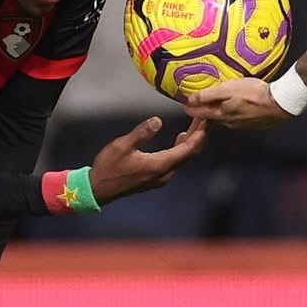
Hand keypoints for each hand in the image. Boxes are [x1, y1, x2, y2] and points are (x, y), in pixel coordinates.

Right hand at [87, 116, 206, 202]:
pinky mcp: (157, 177)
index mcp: (159, 165)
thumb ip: (141, 133)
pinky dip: (183, 148)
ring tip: (197, 124)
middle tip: (206, 118)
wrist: (99, 189)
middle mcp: (165, 173)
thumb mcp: (122, 146)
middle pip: (189, 154)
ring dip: (191, 142)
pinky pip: (177, 161)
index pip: (187, 150)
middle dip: (199, 136)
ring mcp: (162, 177)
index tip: (207, 120)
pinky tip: (181, 137)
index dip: (198, 135)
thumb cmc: (108, 166)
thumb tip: (158, 120)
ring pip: (184, 158)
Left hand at [183, 76, 288, 129]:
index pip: (201, 113)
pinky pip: (237, 119)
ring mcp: (242, 125)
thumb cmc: (253, 94)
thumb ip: (208, 95)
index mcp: (221, 114)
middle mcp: (229, 123)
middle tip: (199, 108)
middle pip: (212, 118)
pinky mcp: (253, 124)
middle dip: (205, 114)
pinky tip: (236, 108)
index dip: (192, 109)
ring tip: (217, 106)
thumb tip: (191, 100)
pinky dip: (232, 113)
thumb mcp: (227, 89)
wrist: (280, 104)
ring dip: (219, 114)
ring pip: (225, 119)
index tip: (186, 107)